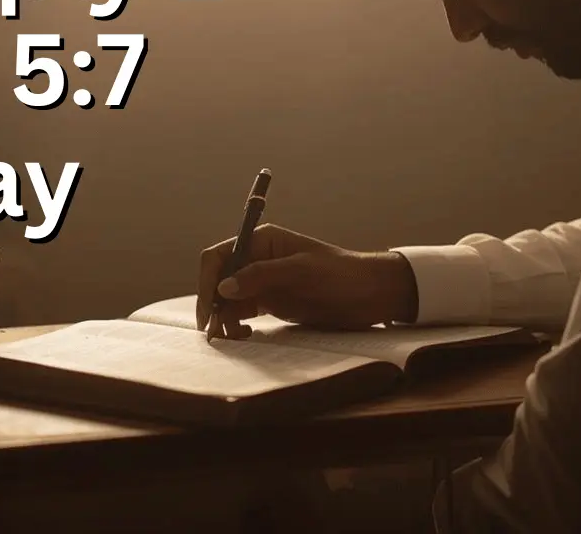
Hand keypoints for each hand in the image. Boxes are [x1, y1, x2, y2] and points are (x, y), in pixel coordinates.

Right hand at [195, 223, 417, 338]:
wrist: (372, 295)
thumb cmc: (341, 275)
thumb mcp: (302, 272)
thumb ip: (262, 276)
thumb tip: (224, 288)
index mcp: (262, 242)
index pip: (220, 257)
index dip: (208, 282)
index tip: (208, 309)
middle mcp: (258, 260)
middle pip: (220, 280)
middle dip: (213, 305)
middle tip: (215, 333)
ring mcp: (264, 283)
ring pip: (229, 300)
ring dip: (224, 318)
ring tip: (235, 338)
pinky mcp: (272, 303)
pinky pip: (243, 313)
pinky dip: (237, 325)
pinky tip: (246, 335)